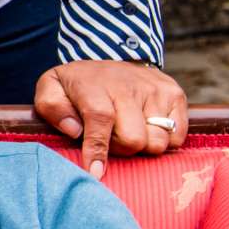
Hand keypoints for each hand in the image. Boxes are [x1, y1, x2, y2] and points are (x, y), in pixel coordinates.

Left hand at [33, 60, 189, 178]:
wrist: (113, 56)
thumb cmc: (79, 83)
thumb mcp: (51, 87)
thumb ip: (52, 108)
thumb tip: (73, 130)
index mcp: (96, 86)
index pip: (100, 120)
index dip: (98, 149)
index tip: (94, 172)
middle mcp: (130, 86)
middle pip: (134, 140)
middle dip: (120, 148)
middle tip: (111, 138)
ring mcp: (157, 90)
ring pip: (158, 142)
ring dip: (142, 145)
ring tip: (128, 130)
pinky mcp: (176, 95)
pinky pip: (177, 137)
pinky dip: (162, 139)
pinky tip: (147, 126)